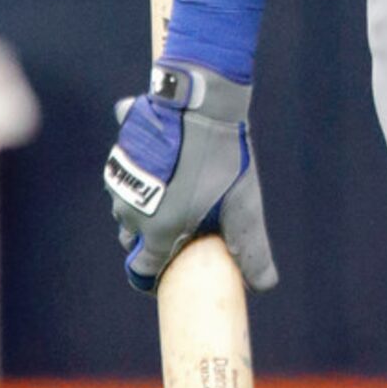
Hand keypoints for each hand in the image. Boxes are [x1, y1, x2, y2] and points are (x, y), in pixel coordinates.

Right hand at [104, 61, 278, 293]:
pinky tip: (166, 162)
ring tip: (177, 192)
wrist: (200, 102)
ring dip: (146, 206)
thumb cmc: (224, 158)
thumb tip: (266, 285)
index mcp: (158, 233)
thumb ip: (250, 250)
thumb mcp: (243, 207)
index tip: (173, 270)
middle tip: (182, 225)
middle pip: (134, 240)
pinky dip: (141, 172)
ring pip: (128, 207)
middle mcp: (130, 213)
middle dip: (153, 239)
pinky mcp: (120, 153)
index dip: (156, 276)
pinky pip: (126, 172)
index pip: (143, 272)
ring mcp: (121, 181)